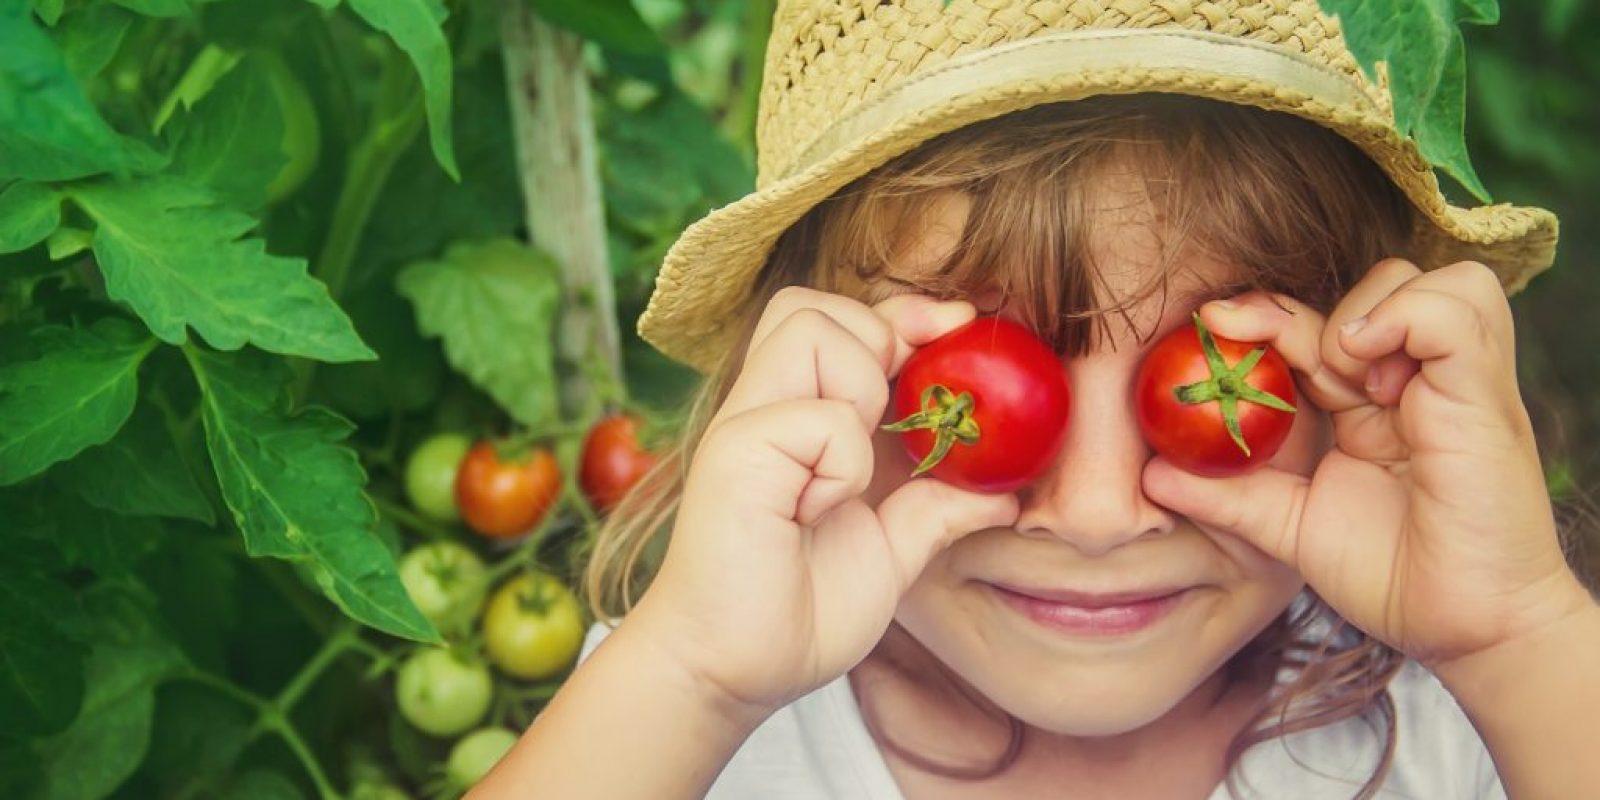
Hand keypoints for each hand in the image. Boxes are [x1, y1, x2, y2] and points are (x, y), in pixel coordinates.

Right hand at [629, 287, 1019, 714]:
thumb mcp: (890, 554)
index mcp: (795, 420)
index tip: (958, 329)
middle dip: (874, 333)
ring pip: (809, 327)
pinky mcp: (735, 454)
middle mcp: (763, 408)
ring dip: (857, 384)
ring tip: (849, 464)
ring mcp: (744, 426)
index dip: (904, 313)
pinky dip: (845, 460)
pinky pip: (821, 416)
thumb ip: (936, 510)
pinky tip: (819, 508)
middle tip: (893, 409)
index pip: (842, 322)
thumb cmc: (794, 614)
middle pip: (810, 303)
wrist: (730, 673)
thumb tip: (1006, 493)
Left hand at [1142, 259, 1591, 669]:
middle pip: (1365, 288)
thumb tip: (1153, 476)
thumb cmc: (1394, 578)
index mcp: (1371, 403)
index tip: (1209, 323)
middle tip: (1260, 354)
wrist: (1465, 629)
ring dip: (1365, 310)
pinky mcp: (1485, 388)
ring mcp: (1455, 380)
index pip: (1315, 326)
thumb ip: (1229, 496)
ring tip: (1345, 383)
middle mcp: (1415, 380)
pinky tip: (1370, 377)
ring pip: (1421, 278)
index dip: (1262, 316)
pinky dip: (1406, 316)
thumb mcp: (1292, 527)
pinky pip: (1456, 304)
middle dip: (1296, 311)